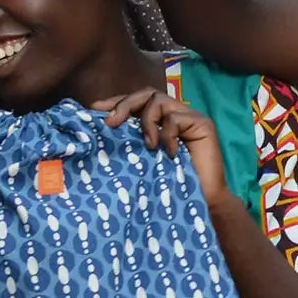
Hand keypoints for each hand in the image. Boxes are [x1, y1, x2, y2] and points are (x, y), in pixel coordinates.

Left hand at [93, 88, 224, 198]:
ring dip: (146, 121)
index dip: (116, 102)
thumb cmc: (171, 186)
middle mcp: (173, 115)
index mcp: (158, 122)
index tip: (94, 109)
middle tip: (110, 123)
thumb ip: (130, 144)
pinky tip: (169, 153)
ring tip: (148, 145)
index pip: (136, 101)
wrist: (203, 203)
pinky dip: (167, 134)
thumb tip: (103, 131)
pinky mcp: (202, 123)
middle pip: (146, 94)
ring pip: (158, 99)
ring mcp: (189, 117)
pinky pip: (176, 118)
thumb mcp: (143, 162)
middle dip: (124, 104)